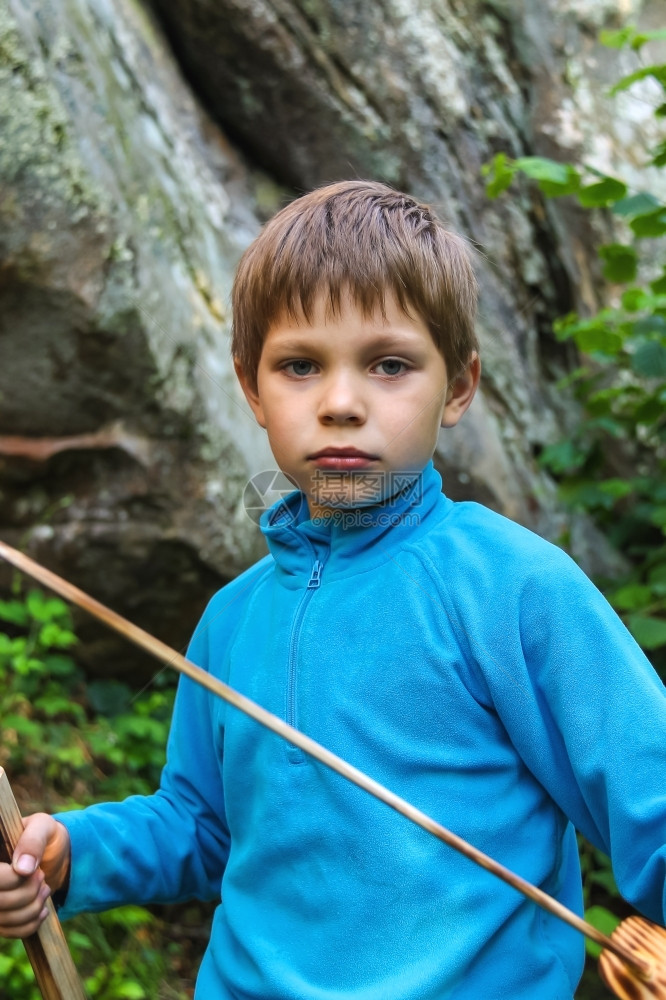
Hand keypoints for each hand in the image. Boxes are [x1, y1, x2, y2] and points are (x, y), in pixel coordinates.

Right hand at [0, 813, 70, 937]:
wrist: (54, 854)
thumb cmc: (45, 835)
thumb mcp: (43, 827)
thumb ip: (33, 841)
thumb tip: (23, 868)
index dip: (14, 879)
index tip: (35, 870)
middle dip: (27, 893)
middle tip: (42, 877)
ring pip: (3, 919)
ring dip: (32, 908)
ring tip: (45, 890)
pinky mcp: (0, 918)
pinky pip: (9, 932)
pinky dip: (30, 924)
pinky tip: (42, 909)